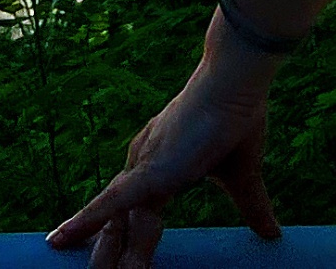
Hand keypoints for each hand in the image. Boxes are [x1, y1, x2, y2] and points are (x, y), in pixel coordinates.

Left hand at [47, 53, 279, 266]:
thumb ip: (251, 206)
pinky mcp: (150, 171)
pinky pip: (111, 204)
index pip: (132, 210)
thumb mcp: (243, 177)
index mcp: (159, 165)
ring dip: (101, 253)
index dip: (121, 236)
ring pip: (114, 222)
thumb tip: (271, 234)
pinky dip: (88, 221)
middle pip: (116, 221)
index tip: (107, 261)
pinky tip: (63, 239)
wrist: (235, 84)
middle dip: (103, 252)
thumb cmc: (237, 118)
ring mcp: (143, 166)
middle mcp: (143, 165)